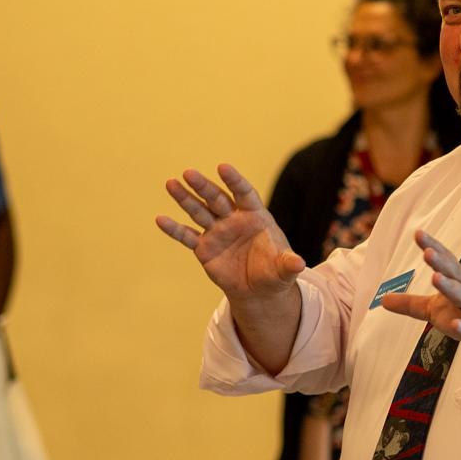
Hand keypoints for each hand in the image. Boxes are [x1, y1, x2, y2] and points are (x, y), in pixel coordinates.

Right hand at [156, 165, 305, 303]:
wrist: (258, 291)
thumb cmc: (274, 273)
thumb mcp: (284, 270)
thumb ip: (288, 264)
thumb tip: (300, 264)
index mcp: (255, 216)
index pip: (244, 193)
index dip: (234, 181)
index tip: (223, 167)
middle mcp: (233, 219)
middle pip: (217, 198)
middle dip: (204, 186)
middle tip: (189, 173)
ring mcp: (217, 231)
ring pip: (199, 211)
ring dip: (185, 199)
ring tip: (171, 184)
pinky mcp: (203, 248)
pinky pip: (187, 236)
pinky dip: (174, 229)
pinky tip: (160, 219)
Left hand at [380, 230, 460, 364]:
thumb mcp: (436, 310)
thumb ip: (411, 304)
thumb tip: (382, 299)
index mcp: (459, 280)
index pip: (445, 260)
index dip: (433, 246)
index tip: (418, 233)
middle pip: (455, 273)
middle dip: (442, 262)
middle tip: (427, 252)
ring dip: (450, 287)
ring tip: (436, 278)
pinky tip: (455, 325)